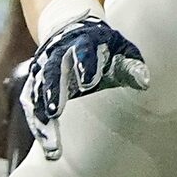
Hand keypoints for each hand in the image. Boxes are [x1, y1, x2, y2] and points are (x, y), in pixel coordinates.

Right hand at [20, 8, 146, 160]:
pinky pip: (32, 106)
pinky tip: (47, 145)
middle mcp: (56, 54)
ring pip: (37, 93)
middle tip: (55, 113)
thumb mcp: (121, 50)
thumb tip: (145, 82)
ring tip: (50, 143)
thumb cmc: (104, 46)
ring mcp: (42, 70)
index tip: (88, 83)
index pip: (82, 50)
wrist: (72, 31)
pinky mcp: (35, 85)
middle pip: (51, 73)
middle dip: (52, 92)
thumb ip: (132, 66)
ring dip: (41, 118)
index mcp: (82, 41)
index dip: (84, 64)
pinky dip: (38, 125)